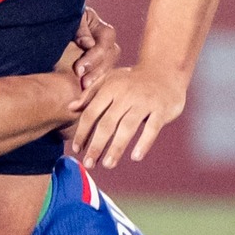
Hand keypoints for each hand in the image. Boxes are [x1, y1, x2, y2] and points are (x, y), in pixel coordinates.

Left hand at [57, 8, 118, 90]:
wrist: (61, 23)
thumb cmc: (66, 18)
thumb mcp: (73, 19)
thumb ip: (80, 29)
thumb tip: (88, 44)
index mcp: (103, 29)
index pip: (104, 45)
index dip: (92, 58)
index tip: (78, 69)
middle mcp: (108, 43)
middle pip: (109, 59)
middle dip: (96, 72)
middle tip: (83, 84)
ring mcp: (106, 55)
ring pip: (108, 68)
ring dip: (96, 80)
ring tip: (84, 90)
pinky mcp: (99, 65)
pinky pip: (101, 75)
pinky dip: (94, 83)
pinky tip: (85, 92)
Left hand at [67, 60, 186, 167]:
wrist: (165, 71)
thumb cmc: (132, 81)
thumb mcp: (109, 81)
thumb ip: (90, 95)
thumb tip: (70, 108)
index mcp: (110, 88)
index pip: (91, 113)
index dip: (82, 132)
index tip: (77, 149)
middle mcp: (126, 94)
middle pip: (107, 123)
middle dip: (96, 146)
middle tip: (88, 164)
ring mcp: (145, 102)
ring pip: (127, 128)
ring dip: (116, 148)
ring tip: (107, 164)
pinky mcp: (162, 109)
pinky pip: (152, 128)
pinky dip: (143, 143)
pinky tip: (135, 157)